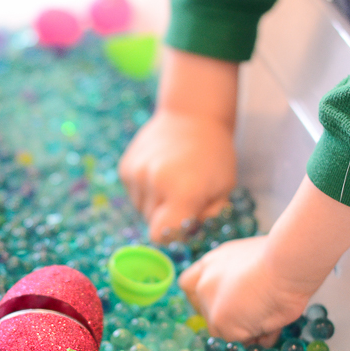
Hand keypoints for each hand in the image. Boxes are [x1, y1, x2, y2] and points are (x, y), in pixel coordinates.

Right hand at [119, 108, 237, 240]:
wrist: (192, 114)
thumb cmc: (215, 155)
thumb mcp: (224, 189)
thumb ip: (207, 218)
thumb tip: (187, 235)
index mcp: (182, 191)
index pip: (162, 236)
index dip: (173, 235)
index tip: (185, 224)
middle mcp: (154, 183)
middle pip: (152, 224)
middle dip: (168, 218)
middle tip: (184, 198)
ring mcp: (136, 174)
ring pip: (142, 210)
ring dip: (156, 204)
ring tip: (172, 181)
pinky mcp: (125, 168)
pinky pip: (134, 194)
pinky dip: (146, 190)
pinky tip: (160, 172)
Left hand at [179, 235, 311, 345]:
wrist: (287, 263)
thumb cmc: (281, 261)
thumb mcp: (254, 267)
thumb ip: (240, 284)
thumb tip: (246, 309)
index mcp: (212, 264)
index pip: (189, 284)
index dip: (202, 298)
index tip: (223, 305)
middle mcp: (204, 282)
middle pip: (207, 313)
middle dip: (230, 320)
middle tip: (256, 314)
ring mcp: (209, 303)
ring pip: (225, 331)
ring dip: (247, 330)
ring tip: (271, 314)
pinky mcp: (219, 321)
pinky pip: (241, 341)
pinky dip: (258, 338)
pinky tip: (272, 323)